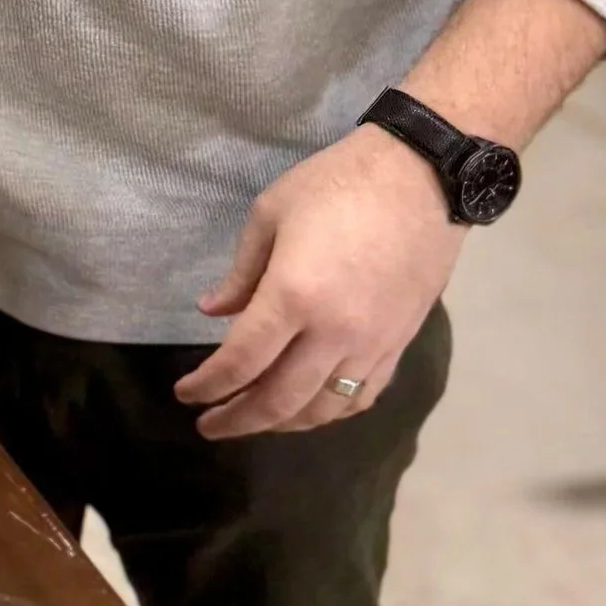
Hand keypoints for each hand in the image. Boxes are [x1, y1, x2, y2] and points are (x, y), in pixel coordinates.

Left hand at [174, 125, 464, 438]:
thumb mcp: (270, 214)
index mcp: (294, 296)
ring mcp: (372, 345)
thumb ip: (241, 273)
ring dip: (283, 424)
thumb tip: (212, 312)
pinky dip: (330, 412)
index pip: (241, 361)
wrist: (421, 179)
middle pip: (280, 400)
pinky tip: (309, 408)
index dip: (208, 385)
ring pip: (323, 409)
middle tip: (208, 426)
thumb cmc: (336, 185)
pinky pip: (362, 397)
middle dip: (238, 420)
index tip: (184, 394)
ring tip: (253, 421)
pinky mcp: (399, 345)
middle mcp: (334, 333)